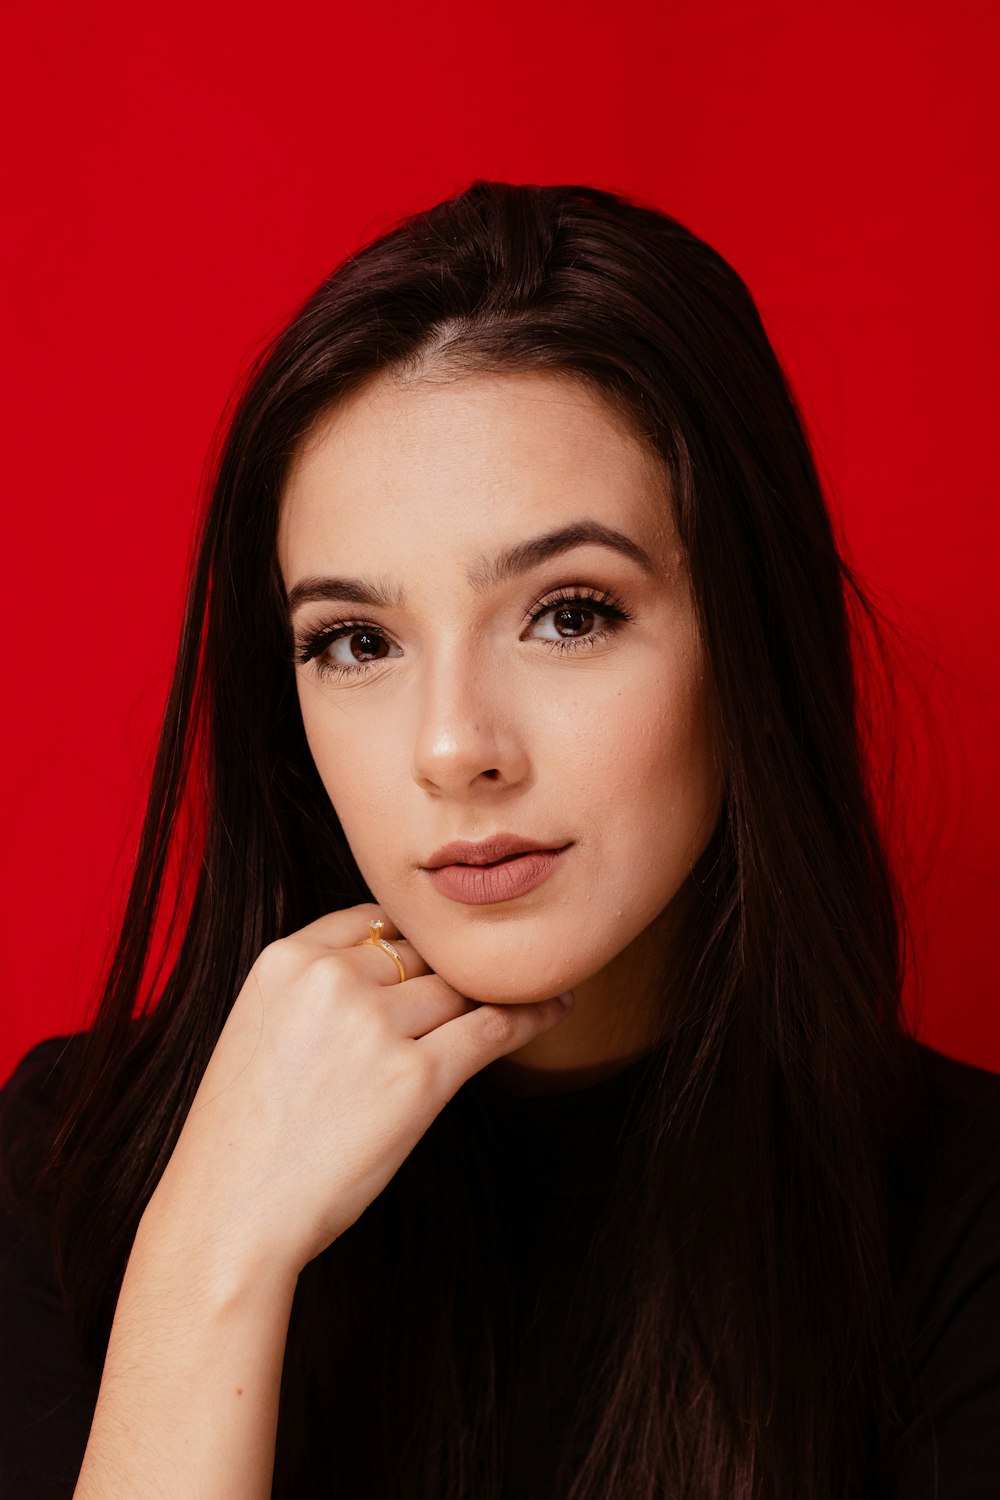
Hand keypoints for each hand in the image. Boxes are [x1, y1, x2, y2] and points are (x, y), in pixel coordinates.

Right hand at [141, 903, 573, 1278]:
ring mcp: (376, 1026)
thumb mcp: (259, 1027)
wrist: (228, 1216)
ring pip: (457, 988)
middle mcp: (331, 979)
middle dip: (449, 971)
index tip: (438, 952)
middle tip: (492, 974)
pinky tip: (556, 1006)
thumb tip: (393, 966)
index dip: (410, 937)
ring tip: (538, 983)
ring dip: (492, 991)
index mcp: (286, 959)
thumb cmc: (243, 1136)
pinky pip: (492, 1028)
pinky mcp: (417, 1078)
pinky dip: (531, 1015)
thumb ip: (316, 989)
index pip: (371, 918)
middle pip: (420, 952)